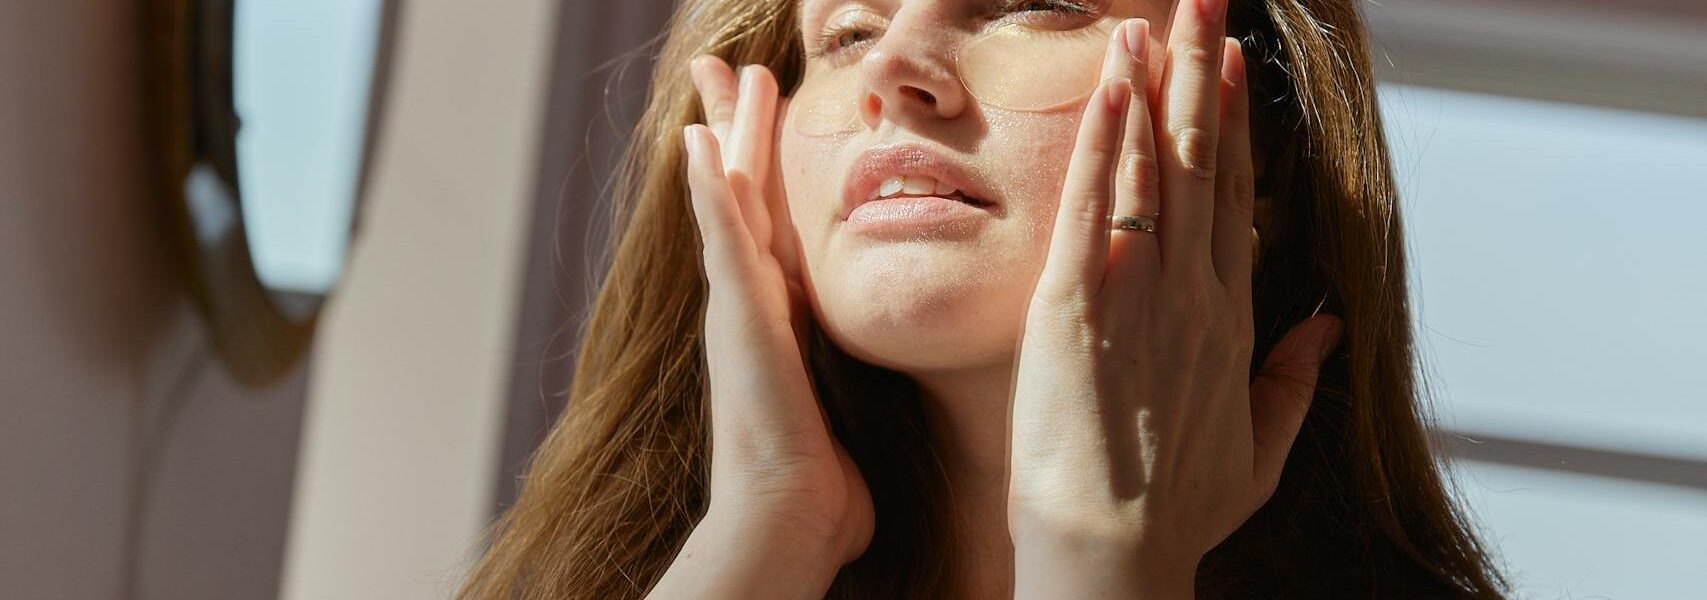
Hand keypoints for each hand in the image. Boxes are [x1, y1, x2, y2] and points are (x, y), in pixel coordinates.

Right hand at [680, 57, 871, 565]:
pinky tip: (698, 138)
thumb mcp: (843, 420)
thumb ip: (846, 401)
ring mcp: (737, 306)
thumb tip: (877, 424)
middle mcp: (750, 304)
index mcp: (779, 321)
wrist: (788, 518)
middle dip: (738, 132)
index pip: (773, 227)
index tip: (767, 127)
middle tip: (731, 72)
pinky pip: (720, 234)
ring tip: (728, 76)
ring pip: (731, 198)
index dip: (766, 174)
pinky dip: (706, 186)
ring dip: (730, 135)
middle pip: (744, 197)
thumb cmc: (820, 491)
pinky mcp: (736, 314)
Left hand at [1006, 3, 1342, 597]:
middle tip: (1204, 4)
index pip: (1233, 201)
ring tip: (1154, 18)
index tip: (1229, 68)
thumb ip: (1292, 381)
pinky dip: (1104, 140)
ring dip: (1154, 87)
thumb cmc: (1176, 512)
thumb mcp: (1258, 450)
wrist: (1112, 551)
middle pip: (1199, 164)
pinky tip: (1113, 83)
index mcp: (1228, 320)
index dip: (1231, 128)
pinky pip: (1093, 206)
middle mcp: (1191, 292)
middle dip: (1201, 77)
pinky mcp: (1075, 305)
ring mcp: (1136, 293)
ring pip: (1151, 168)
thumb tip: (1324, 325)